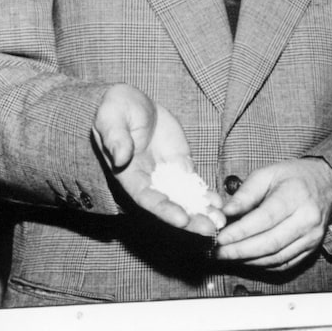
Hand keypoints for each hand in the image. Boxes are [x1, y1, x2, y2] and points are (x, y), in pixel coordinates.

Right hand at [92, 83, 223, 235]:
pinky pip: (193, 182)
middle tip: (210, 229)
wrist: (130, 101)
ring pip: (184, 197)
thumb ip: (115, 138)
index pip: (147, 197)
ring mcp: (165, 173)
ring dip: (201, 211)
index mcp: (128, 174)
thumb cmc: (114, 109)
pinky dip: (205, 194)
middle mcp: (147, 180)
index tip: (182, 220)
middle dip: (189, 219)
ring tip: (221, 222)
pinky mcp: (179, 162)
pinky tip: (220, 204)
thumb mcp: (110, 118)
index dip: (164, 210)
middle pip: (169, 204)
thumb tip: (121, 156)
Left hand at [214, 158, 331, 269]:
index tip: (220, 238)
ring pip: (276, 257)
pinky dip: (262, 264)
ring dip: (248, 260)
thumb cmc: (295, 176)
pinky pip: (283, 264)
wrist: (327, 183)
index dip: (241, 231)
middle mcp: (307, 218)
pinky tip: (247, 259)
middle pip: (270, 242)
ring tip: (228, 255)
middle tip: (217, 251)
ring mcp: (311, 236)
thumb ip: (245, 194)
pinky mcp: (311, 248)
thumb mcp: (268, 173)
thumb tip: (224, 213)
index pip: (265, 218)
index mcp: (296, 194)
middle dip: (239, 250)